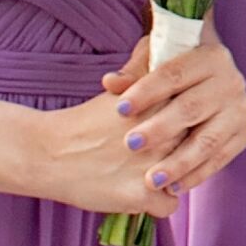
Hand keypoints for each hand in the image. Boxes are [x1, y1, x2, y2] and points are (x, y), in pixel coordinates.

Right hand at [21, 38, 245, 214]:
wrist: (48, 152)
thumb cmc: (84, 121)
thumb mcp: (117, 87)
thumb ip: (143, 66)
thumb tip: (160, 41)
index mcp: (162, 105)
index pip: (197, 115)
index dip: (188, 124)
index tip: (178, 128)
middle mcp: (166, 134)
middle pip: (196, 146)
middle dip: (183, 151)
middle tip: (163, 154)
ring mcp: (157, 166)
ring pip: (187, 176)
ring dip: (173, 178)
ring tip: (151, 174)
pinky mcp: (144, 195)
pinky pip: (170, 204)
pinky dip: (157, 203)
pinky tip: (142, 194)